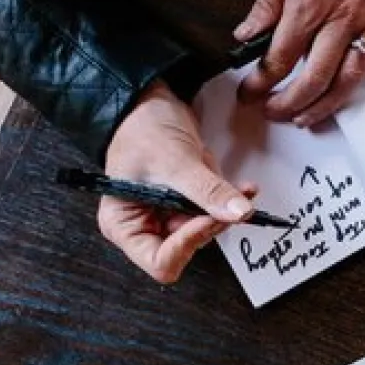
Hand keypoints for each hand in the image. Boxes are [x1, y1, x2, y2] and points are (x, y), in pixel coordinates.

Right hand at [101, 82, 254, 283]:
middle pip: (190, 246)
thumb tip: (239, 213)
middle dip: (211, 219)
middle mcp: (145, 226)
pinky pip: (216, 211)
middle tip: (226, 196)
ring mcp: (167, 215)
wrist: (149, 101)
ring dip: (220, 204)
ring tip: (218, 176)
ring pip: (208, 228)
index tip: (206, 217)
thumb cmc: (142, 128)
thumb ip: (207, 191)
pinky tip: (233, 182)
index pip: (162, 263)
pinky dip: (227, 197)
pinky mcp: (187, 203)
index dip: (188, 244)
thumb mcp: (175, 162)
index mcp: (125, 226)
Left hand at [235, 0, 364, 126]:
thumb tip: (246, 36)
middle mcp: (341, 20)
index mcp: (308, 6)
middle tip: (275, 113)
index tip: (249, 94)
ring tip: (310, 117)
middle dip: (290, 103)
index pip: (279, 58)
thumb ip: (266, 4)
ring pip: (352, 78)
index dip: (260, 83)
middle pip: (315, 78)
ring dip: (330, 104)